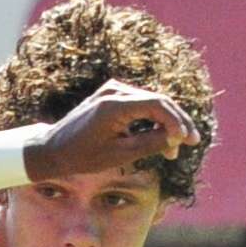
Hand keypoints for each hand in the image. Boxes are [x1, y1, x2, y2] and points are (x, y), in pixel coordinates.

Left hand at [25, 79, 197, 181]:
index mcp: (114, 104)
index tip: (188, 140)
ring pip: (151, 103)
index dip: (176, 121)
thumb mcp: (118, 155)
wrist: (53, 149)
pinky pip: (140, 105)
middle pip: (158, 101)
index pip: (157, 105)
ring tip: (175, 148)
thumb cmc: (82, 156)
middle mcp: (115, 90)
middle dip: (177, 122)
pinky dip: (152, 120)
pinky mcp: (112, 96)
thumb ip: (148, 144)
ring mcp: (113, 90)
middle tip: (192, 142)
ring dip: (166, 123)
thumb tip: (175, 138)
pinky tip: (162, 139)